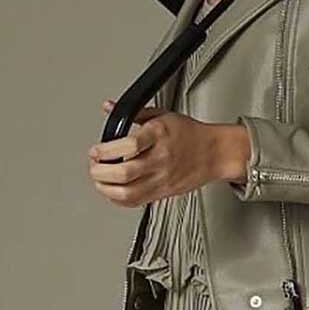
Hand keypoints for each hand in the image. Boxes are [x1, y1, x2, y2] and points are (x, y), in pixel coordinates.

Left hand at [88, 99, 226, 206]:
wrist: (214, 152)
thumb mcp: (163, 115)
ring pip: (128, 192)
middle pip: (125, 173)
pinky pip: (136, 202)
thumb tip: (110, 107)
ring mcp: (162, 178)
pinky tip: (113, 191)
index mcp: (160, 135)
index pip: (130, 145)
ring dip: (106, 189)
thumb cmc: (190, 133)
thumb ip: (134, 113)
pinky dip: (119, 199)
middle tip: (94, 166)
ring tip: (100, 180)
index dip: (106, 150)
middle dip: (101, 172)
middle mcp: (161, 158)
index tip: (96, 150)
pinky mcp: (163, 192)